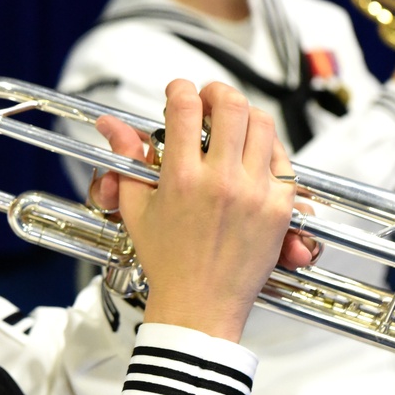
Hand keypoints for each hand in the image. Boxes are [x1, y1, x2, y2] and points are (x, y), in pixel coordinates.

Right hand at [93, 80, 306, 341]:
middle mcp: (221, 180)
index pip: (185, 108)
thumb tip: (111, 125)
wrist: (199, 306)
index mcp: (182, 178)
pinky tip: (253, 151)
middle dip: (217, 91)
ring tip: (232, 121)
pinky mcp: (280, 207)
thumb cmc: (166, 260)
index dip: (180, 89)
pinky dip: (269, 145)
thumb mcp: (136, 206)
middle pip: (231, 105)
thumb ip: (126, 158)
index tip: (179, 91)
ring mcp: (255, 192)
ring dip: (246, 113)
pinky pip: (284, 158)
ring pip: (263, 124)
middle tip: (209, 97)